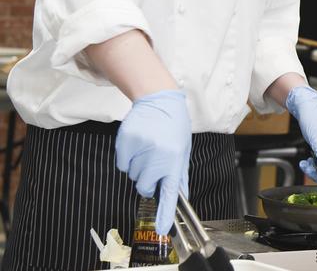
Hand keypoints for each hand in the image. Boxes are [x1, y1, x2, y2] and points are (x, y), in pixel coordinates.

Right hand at [115, 90, 191, 235]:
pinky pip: (122, 165)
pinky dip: (128, 159)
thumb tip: (181, 195)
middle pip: (145, 186)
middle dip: (148, 181)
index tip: (161, 228)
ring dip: (139, 167)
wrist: (158, 100)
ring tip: (148, 148)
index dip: (164, 212)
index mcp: (173, 159)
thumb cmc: (173, 126)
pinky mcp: (124, 143)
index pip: (170, 191)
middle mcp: (156, 156)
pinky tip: (138, 145)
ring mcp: (139, 149)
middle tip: (154, 163)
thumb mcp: (183, 149)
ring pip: (133, 175)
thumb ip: (179, 174)